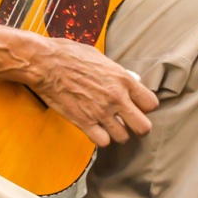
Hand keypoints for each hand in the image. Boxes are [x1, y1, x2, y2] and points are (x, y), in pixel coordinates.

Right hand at [29, 38, 158, 147]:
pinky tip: (96, 129)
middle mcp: (116, 98)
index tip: (136, 105)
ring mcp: (101, 112)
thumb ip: (118, 73)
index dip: (145, 107)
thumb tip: (130, 79)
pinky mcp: (84, 122)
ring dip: (117, 133)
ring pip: (123, 137)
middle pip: (143, 127)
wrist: (46, 64)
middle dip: (138, 126)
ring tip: (109, 125)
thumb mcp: (101, 57)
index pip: (151, 104)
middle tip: (129, 123)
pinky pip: (103, 142)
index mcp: (123, 80)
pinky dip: (101, 138)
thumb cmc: (70, 55)